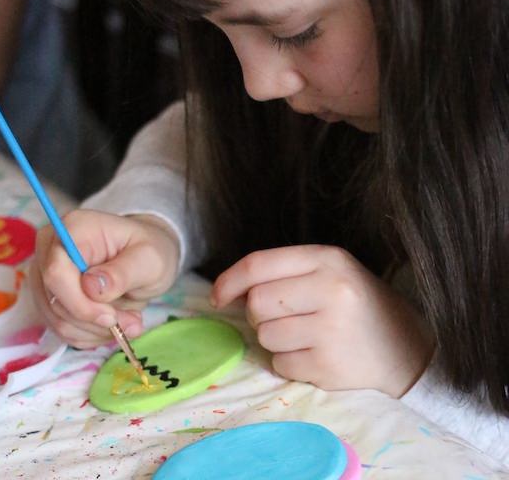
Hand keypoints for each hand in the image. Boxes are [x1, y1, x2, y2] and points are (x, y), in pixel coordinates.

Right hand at [29, 209, 179, 348]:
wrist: (146, 258)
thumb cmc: (149, 252)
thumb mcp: (149, 259)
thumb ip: (122, 273)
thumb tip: (91, 287)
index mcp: (74, 229)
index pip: (56, 272)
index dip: (79, 303)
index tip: (111, 317)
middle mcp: (51, 248)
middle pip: (55, 300)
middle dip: (95, 320)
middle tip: (132, 323)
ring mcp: (45, 273)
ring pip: (57, 319)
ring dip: (96, 329)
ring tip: (129, 320)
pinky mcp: (49, 296)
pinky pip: (62, 327)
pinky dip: (90, 332)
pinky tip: (115, 321)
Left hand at [211, 245, 432, 397]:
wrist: (407, 349)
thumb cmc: (358, 305)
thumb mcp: (329, 272)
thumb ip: (284, 273)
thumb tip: (228, 291)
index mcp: (328, 259)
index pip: (259, 264)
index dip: (229, 280)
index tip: (218, 297)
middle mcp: (331, 289)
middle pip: (256, 303)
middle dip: (257, 314)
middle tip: (283, 317)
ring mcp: (331, 330)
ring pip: (264, 336)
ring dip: (274, 340)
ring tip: (305, 336)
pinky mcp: (329, 366)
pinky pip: (280, 364)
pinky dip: (289, 363)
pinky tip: (315, 355)